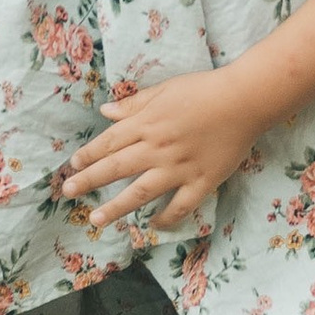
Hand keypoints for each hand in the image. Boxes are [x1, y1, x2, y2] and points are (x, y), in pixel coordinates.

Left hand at [58, 74, 258, 237]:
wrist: (245, 99)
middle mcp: (157, 148)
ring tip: (97, 220)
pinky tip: (153, 224)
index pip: (109, 142)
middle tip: (69, 193)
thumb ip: (135, 104)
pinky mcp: (201, 181)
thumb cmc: (204, 89)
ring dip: (116, 208)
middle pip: (116, 168)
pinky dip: (166, 218)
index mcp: (147, 123)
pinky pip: (180, 206)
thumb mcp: (165, 90)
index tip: (73, 166)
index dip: (88, 155)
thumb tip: (105, 112)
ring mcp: (179, 168)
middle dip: (89, 181)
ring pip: (140, 193)